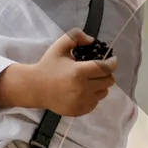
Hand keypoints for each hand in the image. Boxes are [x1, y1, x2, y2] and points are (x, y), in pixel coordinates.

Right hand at [0, 32, 116, 116]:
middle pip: (109, 81)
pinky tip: (85, 90)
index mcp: (79, 72)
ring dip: (101, 85)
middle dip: (108, 73)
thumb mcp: (59, 46)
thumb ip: (76, 36)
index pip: (106, 68)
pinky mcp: (78, 111)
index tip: (111, 59)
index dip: (112, 62)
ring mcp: (81, 102)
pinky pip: (95, 103)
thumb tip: (92, 40)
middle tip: (101, 69)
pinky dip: (93, 96)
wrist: (34, 87)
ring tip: (92, 80)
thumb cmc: (48, 65)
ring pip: (103, 93)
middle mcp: (82, 89)